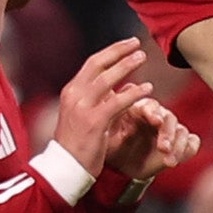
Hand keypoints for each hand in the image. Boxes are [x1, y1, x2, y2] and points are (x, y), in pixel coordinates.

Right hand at [47, 37, 154, 173]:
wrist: (65, 168)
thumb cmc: (77, 144)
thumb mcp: (84, 116)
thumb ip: (100, 99)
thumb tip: (123, 86)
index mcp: (71, 92)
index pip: (92, 64)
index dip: (111, 51)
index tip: (128, 44)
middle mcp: (74, 95)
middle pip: (98, 65)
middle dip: (119, 52)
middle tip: (138, 45)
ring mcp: (82, 108)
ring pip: (106, 79)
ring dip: (126, 66)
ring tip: (142, 57)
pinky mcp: (93, 122)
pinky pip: (117, 103)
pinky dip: (133, 93)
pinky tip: (147, 90)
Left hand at [95, 95, 195, 196]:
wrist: (118, 167)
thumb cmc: (111, 144)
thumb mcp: (105, 129)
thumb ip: (112, 109)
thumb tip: (116, 91)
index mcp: (140, 109)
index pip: (151, 105)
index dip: (154, 112)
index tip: (155, 121)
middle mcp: (158, 117)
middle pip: (170, 118)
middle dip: (168, 133)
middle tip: (163, 147)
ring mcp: (170, 131)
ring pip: (182, 131)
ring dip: (178, 145)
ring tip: (169, 160)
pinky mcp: (179, 145)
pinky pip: (191, 143)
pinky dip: (188, 149)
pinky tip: (177, 159)